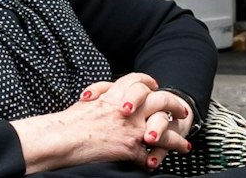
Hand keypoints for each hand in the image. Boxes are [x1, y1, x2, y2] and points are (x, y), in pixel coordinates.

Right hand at [13, 72, 194, 173]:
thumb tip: (98, 99)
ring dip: (176, 138)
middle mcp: (129, 108)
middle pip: (161, 100)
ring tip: (184, 145)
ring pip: (163, 129)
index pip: (139, 81)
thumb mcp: (86, 103)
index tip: (155, 86)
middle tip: (182, 111)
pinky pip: (149, 155)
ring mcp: (132, 128)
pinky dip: (155, 161)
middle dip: (175, 105)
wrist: (61, 137)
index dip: (149, 82)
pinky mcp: (130, 147)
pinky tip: (159, 165)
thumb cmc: (66, 123)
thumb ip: (100, 99)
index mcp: (117, 95)